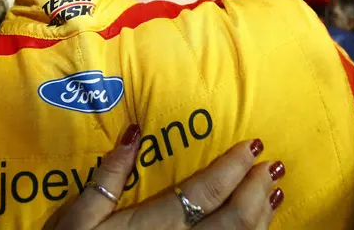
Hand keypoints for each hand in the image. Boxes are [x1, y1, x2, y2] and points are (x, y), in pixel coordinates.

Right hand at [55, 126, 284, 229]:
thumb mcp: (80, 218)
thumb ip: (107, 177)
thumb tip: (133, 132)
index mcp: (156, 225)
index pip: (206, 191)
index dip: (233, 167)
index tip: (252, 145)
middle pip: (234, 219)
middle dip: (256, 189)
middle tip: (272, 165)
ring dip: (262, 215)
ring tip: (273, 191)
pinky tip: (259, 227)